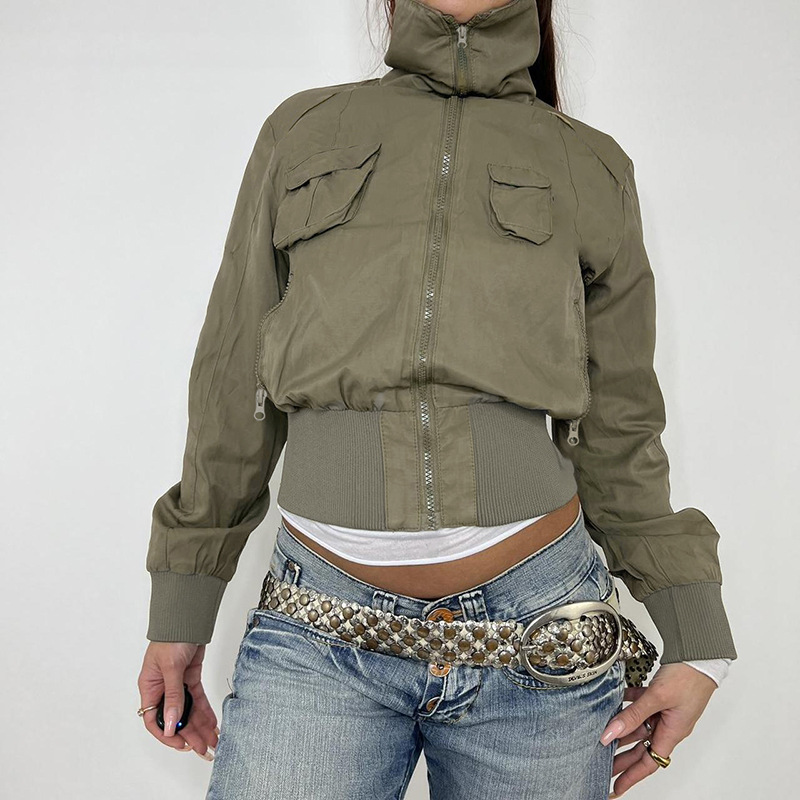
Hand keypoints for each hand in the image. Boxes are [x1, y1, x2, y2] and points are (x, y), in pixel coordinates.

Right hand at [138, 642, 218, 760]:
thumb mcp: (171, 668)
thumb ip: (173, 697)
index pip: (154, 720)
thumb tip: (171, 725)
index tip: (182, 745)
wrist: (187, 617)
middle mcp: (162, 688)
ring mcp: (177, 683)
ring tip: (212, 740)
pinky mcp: (190, 677)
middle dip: (190, 734)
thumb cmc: (171, 638)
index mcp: (150, 687)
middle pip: (175, 718)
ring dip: (200, 726)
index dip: (167, 735)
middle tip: (203, 749)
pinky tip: (213, 723)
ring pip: (189, 711)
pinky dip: (205, 711)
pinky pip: (198, 699)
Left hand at [599, 662, 717, 797]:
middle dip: (621, 758)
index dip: (631, 776)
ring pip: (639, 726)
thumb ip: (632, 715)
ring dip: (622, 729)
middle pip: (641, 748)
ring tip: (603, 735)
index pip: (648, 763)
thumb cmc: (688, 678)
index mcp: (672, 733)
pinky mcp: (661, 696)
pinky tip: (615, 700)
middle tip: (601, 765)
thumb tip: (610, 733)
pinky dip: (628, 704)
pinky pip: (641, 705)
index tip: (616, 788)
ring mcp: (665, 711)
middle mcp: (669, 725)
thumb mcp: (657, 698)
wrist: (699, 655)